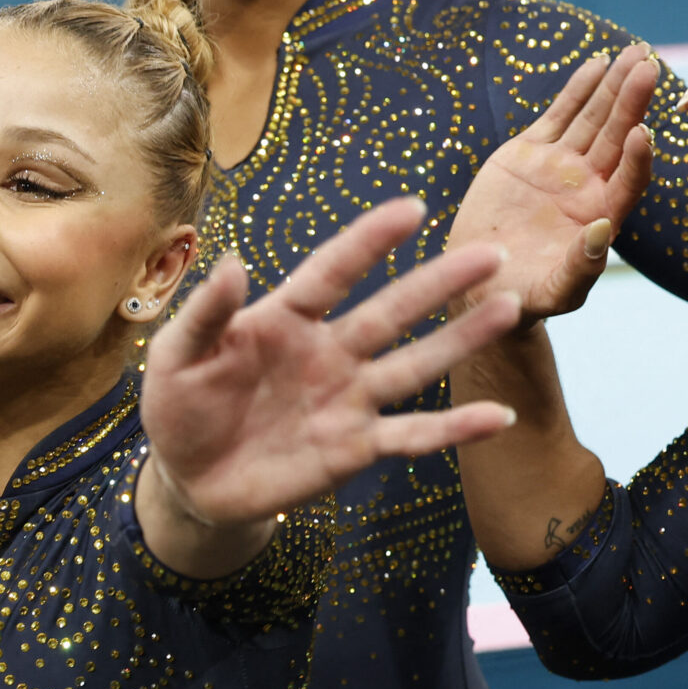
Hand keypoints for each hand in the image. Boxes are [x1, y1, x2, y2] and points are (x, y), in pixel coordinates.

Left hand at [139, 198, 519, 550]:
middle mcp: (328, 352)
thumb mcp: (176, 357)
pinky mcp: (355, 447)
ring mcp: (347, 399)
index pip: (333, 272)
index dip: (369, 241)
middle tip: (492, 252)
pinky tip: (497, 418)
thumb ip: (206, 312)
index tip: (413, 209)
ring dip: (461, 340)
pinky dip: (455, 429)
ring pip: (414, 365)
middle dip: (440, 283)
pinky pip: (412, 435)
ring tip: (510, 310)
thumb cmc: (180, 406)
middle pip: (391, 311)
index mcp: (285, 319)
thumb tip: (233, 262)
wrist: (189, 479)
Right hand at [447, 45, 658, 324]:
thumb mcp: (554, 293)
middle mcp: (588, 185)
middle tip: (649, 66)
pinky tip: (597, 64)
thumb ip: (579, 270)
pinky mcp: (529, 153)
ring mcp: (560, 165)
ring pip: (592, 119)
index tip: (643, 133)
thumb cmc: (524, 297)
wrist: (480, 281)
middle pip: (617, 137)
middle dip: (632, 102)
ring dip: (612, 87)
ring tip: (632, 53)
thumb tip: (601, 233)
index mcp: (602, 216)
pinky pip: (559, 115)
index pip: (629, 180)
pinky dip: (577, 89)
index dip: (637, 158)